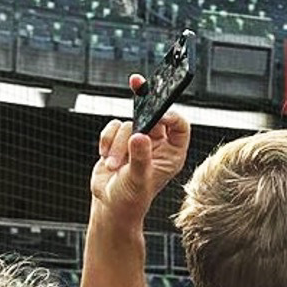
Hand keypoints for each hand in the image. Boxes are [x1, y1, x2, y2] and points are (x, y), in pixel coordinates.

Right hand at [88, 76, 190, 225]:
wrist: (109, 204)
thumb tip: (140, 137)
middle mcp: (158, 145)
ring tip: (115, 165)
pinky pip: (113, 127)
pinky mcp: (120, 140)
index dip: (170, 115)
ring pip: (129, 124)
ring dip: (117, 144)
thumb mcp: (138, 179)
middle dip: (143, 107)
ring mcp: (139, 141)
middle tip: (138, 82)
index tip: (156, 113)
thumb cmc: (131, 199)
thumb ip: (140, 158)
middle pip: (154, 115)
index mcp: (172, 153)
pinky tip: (107, 158)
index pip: (179, 125)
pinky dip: (106, 141)